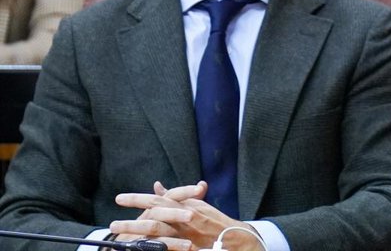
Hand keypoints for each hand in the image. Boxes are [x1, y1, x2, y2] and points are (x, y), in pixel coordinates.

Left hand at [112, 180, 262, 250]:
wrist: (237, 240)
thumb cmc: (216, 222)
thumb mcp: (197, 205)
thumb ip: (177, 197)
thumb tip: (157, 187)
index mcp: (186, 206)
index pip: (158, 200)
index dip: (138, 199)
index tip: (119, 199)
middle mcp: (186, 220)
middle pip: (154, 217)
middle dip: (131, 220)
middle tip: (112, 225)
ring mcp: (187, 236)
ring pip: (157, 234)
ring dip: (136, 235)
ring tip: (118, 239)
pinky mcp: (188, 248)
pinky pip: (166, 248)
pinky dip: (151, 248)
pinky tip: (136, 250)